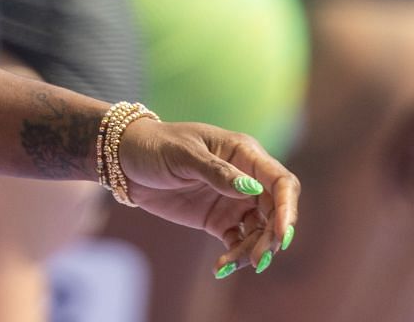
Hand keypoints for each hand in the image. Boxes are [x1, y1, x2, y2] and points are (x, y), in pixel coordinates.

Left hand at [116, 117, 299, 278]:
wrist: (126, 160)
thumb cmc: (156, 145)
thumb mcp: (184, 155)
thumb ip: (217, 172)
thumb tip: (252, 189)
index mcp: (244, 153)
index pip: (280, 181)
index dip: (287, 208)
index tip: (282, 234)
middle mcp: (246, 178)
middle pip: (274, 212)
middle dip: (270, 238)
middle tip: (257, 260)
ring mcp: (234, 201)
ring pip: (259, 232)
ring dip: (252, 251)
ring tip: (228, 265)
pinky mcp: (220, 220)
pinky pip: (238, 242)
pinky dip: (235, 257)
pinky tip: (220, 268)